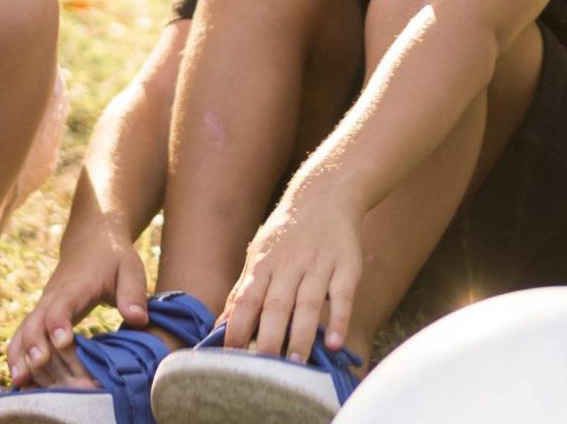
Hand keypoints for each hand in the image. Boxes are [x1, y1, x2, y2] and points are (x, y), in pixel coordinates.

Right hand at [6, 227, 149, 386]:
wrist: (91, 242)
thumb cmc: (113, 258)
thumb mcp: (130, 269)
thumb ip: (133, 294)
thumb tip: (138, 320)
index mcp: (76, 286)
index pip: (62, 304)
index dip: (59, 322)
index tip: (63, 342)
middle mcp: (53, 297)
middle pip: (35, 322)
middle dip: (34, 347)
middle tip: (37, 369)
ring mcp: (43, 306)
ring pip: (24, 331)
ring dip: (20, 356)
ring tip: (20, 383)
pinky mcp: (41, 315)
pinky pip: (23, 335)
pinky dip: (17, 355)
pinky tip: (19, 380)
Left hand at [222, 182, 362, 361]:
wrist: (325, 195)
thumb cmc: (286, 234)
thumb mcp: (259, 256)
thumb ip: (242, 291)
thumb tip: (220, 325)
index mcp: (264, 265)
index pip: (246, 299)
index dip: (237, 328)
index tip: (229, 357)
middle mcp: (289, 265)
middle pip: (276, 305)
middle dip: (268, 338)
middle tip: (263, 372)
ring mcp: (319, 265)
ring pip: (308, 303)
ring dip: (301, 335)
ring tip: (295, 366)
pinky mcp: (346, 266)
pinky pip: (343, 295)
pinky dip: (340, 319)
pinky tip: (336, 343)